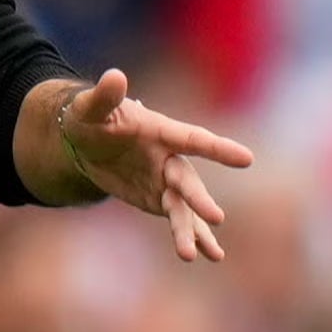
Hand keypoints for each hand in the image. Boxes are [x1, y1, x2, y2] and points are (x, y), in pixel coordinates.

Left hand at [59, 69, 252, 261]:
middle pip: (187, 180)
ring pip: (184, 207)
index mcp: (161, 131)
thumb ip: (105, 96)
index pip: (193, 140)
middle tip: (216, 218)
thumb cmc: (90, 117)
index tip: (246, 159)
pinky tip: (207, 255)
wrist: (84, 141)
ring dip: (193, 229)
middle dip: (199, 198)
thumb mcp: (90, 108)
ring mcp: (165, 180)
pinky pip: (178, 220)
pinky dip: (192, 236)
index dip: (218, 149)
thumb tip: (114, 76)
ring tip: (205, 255)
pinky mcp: (157, 199)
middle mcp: (169, 157)